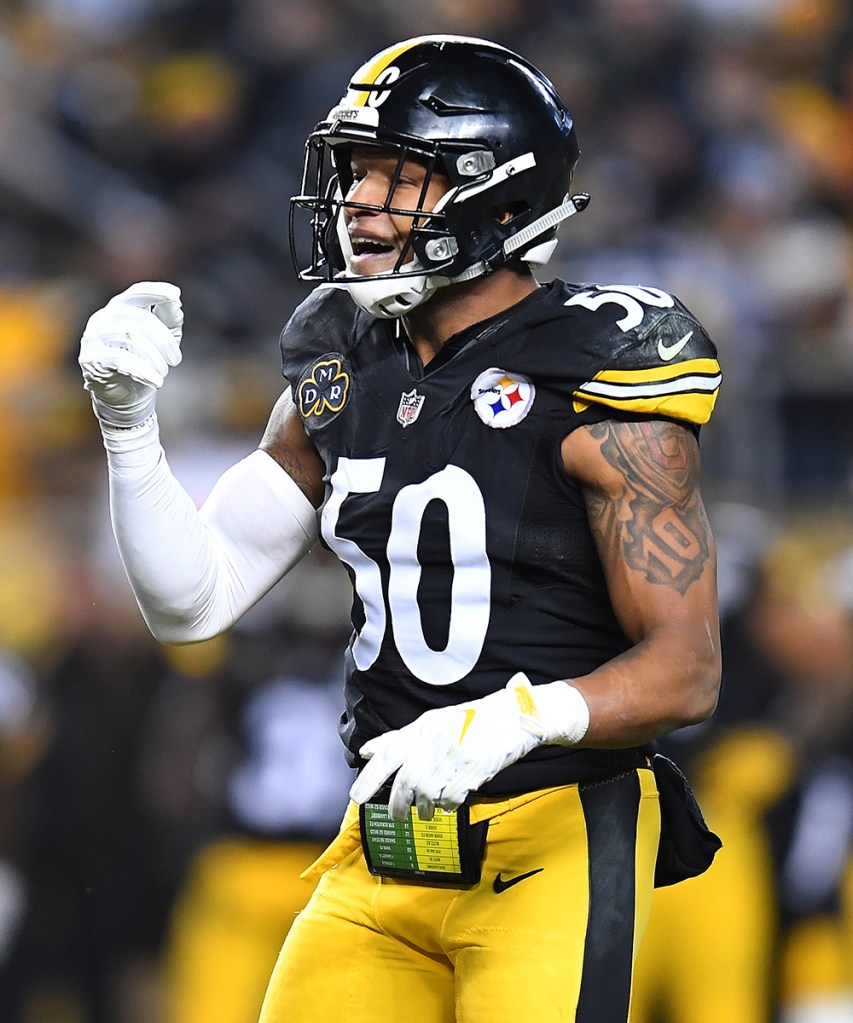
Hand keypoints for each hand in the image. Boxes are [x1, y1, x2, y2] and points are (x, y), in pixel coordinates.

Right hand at [79, 282, 182, 427]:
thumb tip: (175, 300)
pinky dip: (143, 371)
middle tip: (176, 360)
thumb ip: (170, 317)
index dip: (155, 291)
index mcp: (120, 308)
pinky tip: (157, 382)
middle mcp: (103, 318)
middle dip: (164, 340)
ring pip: (130, 337)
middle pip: (139, 318)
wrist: (128, 395)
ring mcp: (93, 337)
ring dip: (155, 357)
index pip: (137, 293)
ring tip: (164, 373)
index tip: (175, 294)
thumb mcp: (165, 337)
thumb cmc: (147, 360)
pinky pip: (119, 360)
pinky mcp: (90, 359)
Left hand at [350, 673, 588, 820]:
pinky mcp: (474, 769)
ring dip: (424, 807)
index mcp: (424, 727)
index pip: (388, 754)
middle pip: (406, 780)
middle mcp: (436, 740)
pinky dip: (447, 805)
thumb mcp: (433, 722)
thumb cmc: (470, 720)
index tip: (356, 797)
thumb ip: (399, 738)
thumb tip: (367, 750)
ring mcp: (455, 754)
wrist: (514, 716)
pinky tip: (450, 801)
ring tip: (426, 810)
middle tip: (396, 814)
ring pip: (427, 792)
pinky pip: (452, 797)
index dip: (369, 777)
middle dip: (397, 803)